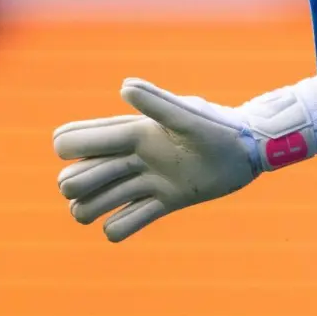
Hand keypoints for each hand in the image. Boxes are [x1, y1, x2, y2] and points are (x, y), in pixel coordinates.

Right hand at [53, 79, 259, 242]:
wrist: (249, 150)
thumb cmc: (219, 128)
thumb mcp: (188, 117)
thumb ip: (157, 103)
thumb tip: (123, 87)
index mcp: (135, 132)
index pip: (85, 137)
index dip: (70, 145)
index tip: (67, 152)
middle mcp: (136, 157)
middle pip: (85, 173)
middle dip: (76, 183)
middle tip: (82, 189)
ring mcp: (149, 181)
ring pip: (100, 200)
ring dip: (88, 209)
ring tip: (90, 215)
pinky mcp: (165, 202)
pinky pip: (130, 222)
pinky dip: (118, 228)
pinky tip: (116, 228)